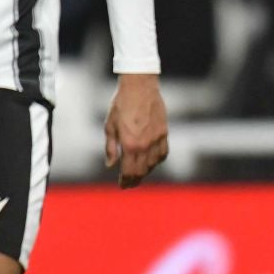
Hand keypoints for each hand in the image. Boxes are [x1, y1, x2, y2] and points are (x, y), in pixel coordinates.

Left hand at [105, 73, 168, 188]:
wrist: (140, 87)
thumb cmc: (121, 105)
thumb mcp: (110, 126)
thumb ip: (111, 148)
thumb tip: (110, 165)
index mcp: (129, 145)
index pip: (129, 171)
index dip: (126, 181)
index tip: (123, 185)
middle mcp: (145, 145)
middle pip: (142, 171)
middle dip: (135, 180)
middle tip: (130, 184)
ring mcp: (157, 139)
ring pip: (154, 164)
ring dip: (146, 171)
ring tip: (139, 173)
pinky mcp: (164, 132)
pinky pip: (163, 153)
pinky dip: (158, 160)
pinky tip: (152, 161)